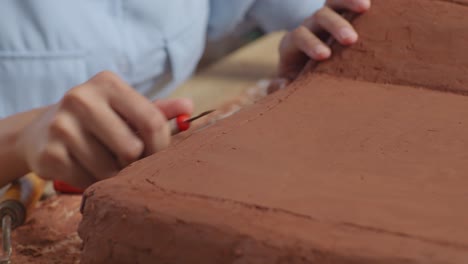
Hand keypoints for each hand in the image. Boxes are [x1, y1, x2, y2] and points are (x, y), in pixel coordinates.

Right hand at [15, 71, 192, 188]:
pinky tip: (85, 167)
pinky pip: (88, 181)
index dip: (161, 146)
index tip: (155, 154)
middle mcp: (81, 98)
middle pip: (133, 149)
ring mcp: (61, 126)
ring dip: (113, 174)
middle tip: (126, 158)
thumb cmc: (99, 119)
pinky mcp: (48, 154)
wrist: (43, 131)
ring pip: (110, 170)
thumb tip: (189, 107)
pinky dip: (92, 181)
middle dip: (135, 161)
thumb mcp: (127, 109)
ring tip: (103, 160)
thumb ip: (159, 109)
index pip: (152, 122)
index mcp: (108, 83)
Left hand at [278, 0, 370, 79]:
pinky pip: (345, 2)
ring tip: (365, 7)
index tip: (325, 55)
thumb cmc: (298, 79)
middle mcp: (308, 27)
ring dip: (348, 2)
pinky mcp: (339, 14)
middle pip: (318, 17)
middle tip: (351, 39)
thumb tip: (283, 86)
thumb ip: (280, 86)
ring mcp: (324, 19)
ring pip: (333, 3)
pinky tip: (371, 2)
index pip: (299, 37)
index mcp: (292, 44)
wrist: (305, 67)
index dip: (311, 44)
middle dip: (334, 26)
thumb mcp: (287, 84)